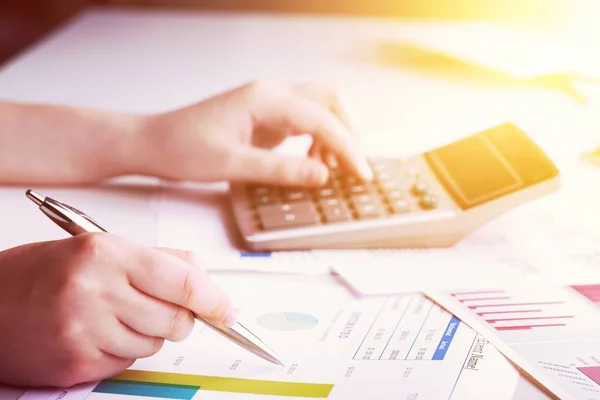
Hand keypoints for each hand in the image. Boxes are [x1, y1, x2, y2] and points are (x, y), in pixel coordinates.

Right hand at [0, 234, 234, 387]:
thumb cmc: (44, 272)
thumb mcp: (101, 248)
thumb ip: (159, 259)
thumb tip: (204, 276)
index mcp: (107, 255)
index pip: (184, 281)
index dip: (214, 299)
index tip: (228, 311)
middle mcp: (96, 292)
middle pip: (177, 320)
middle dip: (180, 317)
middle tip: (161, 307)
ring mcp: (85, 332)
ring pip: (154, 344)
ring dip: (147, 333)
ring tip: (112, 315)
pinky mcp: (76, 364)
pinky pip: (127, 363)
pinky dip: (122, 350)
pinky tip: (96, 333)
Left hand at [131, 81, 372, 186]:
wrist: (154, 142)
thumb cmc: (184, 149)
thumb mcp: (232, 165)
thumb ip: (280, 170)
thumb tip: (323, 176)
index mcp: (265, 98)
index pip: (322, 118)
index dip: (347, 147)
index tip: (361, 174)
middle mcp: (272, 93)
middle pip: (331, 99)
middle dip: (350, 131)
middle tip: (353, 168)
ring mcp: (270, 103)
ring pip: (321, 107)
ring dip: (336, 134)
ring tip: (332, 170)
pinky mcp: (266, 116)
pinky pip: (305, 120)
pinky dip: (319, 139)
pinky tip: (314, 162)